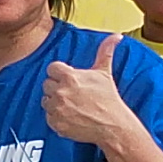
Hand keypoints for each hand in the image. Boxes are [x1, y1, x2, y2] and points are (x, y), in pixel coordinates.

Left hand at [41, 32, 137, 150]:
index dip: (60, 73)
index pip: (52, 68)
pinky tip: (69, 116)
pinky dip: (56, 117)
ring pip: (46, 100)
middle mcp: (61, 92)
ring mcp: (57, 109)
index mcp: (70, 77)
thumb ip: (106, 51)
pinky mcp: (56, 123)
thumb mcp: (105, 73)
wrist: (112, 125)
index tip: (68, 79)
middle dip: (57, 87)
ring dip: (55, 102)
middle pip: (47, 84)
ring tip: (71, 105)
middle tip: (71, 93)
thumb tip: (116, 36)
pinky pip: (48, 117)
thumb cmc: (108, 99)